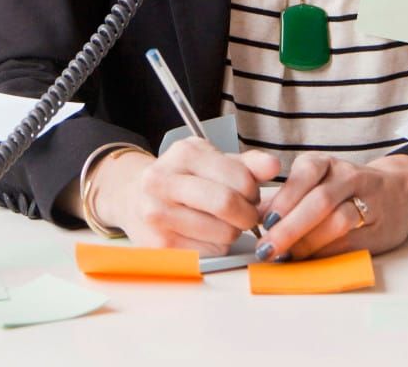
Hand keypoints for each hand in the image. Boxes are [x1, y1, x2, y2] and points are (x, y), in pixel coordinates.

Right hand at [97, 138, 280, 256]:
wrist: (133, 197)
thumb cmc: (182, 178)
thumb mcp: (212, 161)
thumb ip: (247, 164)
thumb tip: (274, 166)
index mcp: (183, 154)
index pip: (238, 177)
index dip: (254, 191)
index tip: (251, 195)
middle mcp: (163, 181)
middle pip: (226, 204)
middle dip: (248, 215)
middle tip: (247, 215)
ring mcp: (156, 214)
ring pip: (222, 233)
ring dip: (233, 232)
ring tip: (223, 223)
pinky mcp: (158, 245)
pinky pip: (209, 253)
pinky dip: (217, 247)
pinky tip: (207, 235)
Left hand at [254, 152, 407, 261]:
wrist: (400, 192)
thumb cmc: (343, 190)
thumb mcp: (313, 183)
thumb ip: (284, 198)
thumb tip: (249, 217)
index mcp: (325, 163)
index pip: (304, 175)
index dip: (283, 200)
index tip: (262, 223)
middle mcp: (347, 177)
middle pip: (319, 200)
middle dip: (290, 227)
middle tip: (268, 248)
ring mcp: (367, 201)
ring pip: (339, 220)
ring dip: (310, 242)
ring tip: (289, 256)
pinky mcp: (378, 228)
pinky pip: (351, 242)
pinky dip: (328, 253)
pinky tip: (312, 259)